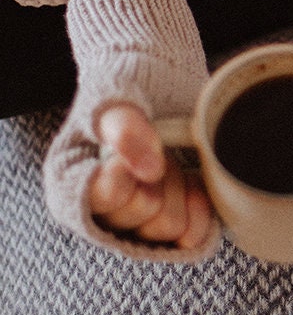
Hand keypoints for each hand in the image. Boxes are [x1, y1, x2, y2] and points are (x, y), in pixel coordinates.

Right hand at [44, 0, 222, 261]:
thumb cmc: (131, 81)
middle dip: (154, 176)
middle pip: (140, 216)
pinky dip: (200, 206)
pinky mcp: (173, 225)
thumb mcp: (118, 92)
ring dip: (177, 186)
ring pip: (169, 225)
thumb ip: (125, 128)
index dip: (117, 183)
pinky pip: (192, 236)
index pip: (93, 204)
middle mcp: (101, 210)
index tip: (125, 159)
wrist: (163, 78)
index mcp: (70, 180)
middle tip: (153, 146)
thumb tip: (149, 170)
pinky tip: (194, 180)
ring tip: (170, 159)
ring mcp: (138, 222)